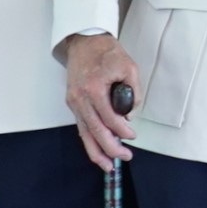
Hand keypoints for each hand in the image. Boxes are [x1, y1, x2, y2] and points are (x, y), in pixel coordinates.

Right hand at [60, 33, 140, 168]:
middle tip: (124, 157)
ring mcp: (74, 102)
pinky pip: (81, 126)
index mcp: (94, 88)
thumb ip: (133, 92)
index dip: (122, 131)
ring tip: (108, 166)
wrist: (85, 41)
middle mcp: (80, 98)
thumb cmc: (107, 52)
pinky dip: (89, 140)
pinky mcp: (73, 103)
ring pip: (85, 133)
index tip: (132, 136)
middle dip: (110, 148)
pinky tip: (97, 151)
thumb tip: (130, 115)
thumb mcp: (129, 67)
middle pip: (95, 131)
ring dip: (96, 151)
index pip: (109, 118)